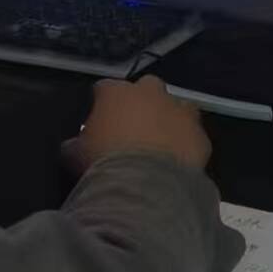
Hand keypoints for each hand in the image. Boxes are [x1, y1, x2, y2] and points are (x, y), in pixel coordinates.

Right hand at [62, 75, 211, 174]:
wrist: (146, 185)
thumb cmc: (104, 162)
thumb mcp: (74, 154)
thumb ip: (74, 144)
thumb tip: (72, 146)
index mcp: (116, 92)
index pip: (104, 88)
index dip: (101, 103)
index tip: (99, 120)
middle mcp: (149, 93)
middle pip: (146, 87)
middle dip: (142, 101)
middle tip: (134, 126)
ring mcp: (178, 111)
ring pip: (177, 106)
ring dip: (170, 118)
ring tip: (161, 141)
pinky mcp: (200, 134)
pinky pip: (193, 135)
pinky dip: (187, 144)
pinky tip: (179, 160)